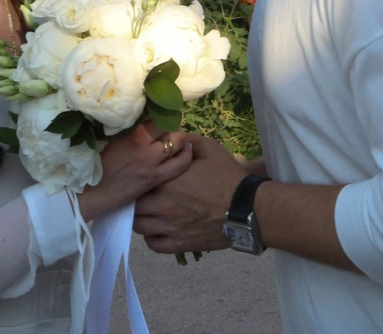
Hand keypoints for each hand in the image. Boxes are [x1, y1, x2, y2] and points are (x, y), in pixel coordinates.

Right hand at [77, 121, 192, 221]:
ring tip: (178, 139)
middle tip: (169, 128)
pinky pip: (180, 164)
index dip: (162, 114)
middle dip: (172, 126)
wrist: (90, 192)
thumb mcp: (110, 139)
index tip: (162, 114)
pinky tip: (185, 152)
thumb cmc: (96, 164)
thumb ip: (128, 128)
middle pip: (171, 128)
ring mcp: (154, 164)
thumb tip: (140, 116)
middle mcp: (147, 147)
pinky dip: (185, 156)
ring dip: (181, 139)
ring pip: (179, 144)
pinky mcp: (157, 179)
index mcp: (134, 135)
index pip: (158, 117)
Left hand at [133, 134, 247, 253]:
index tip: (145, 179)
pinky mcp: (179, 244)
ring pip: (139, 227)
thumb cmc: (228, 177)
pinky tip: (158, 230)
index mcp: (167, 182)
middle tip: (145, 197)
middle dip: (137, 200)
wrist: (248, 208)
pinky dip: (152, 238)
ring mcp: (170, 227)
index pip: (139, 182)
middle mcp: (163, 206)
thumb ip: (186, 140)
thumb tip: (171, 137)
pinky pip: (154, 244)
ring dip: (142, 219)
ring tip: (150, 213)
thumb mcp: (210, 149)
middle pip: (134, 206)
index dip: (140, 180)